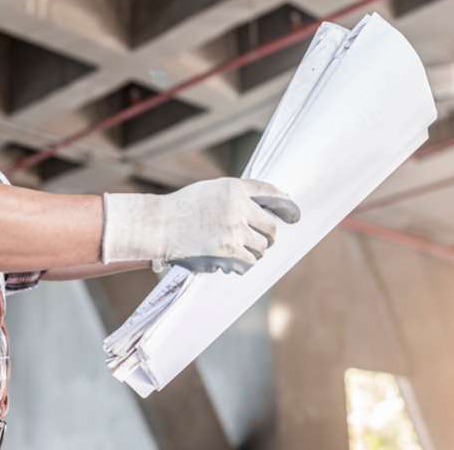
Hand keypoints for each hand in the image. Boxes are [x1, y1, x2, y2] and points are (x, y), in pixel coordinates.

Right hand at [101, 177, 301, 274]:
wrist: (158, 225)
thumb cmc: (182, 209)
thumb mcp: (211, 192)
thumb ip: (237, 198)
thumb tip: (268, 211)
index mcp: (234, 188)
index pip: (271, 194)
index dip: (287, 206)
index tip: (295, 215)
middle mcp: (238, 206)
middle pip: (271, 228)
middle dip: (268, 238)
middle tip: (259, 242)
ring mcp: (234, 229)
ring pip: (261, 248)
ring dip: (251, 252)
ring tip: (232, 251)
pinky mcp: (228, 251)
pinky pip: (248, 263)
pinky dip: (241, 265)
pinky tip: (228, 262)